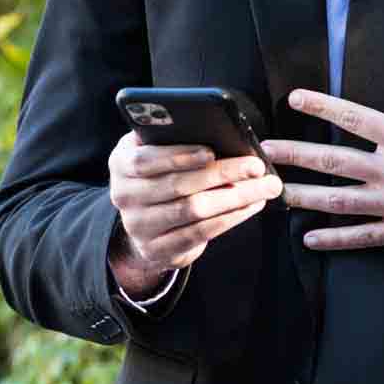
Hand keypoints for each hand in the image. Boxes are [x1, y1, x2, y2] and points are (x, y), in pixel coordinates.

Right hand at [105, 130, 283, 295]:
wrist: (143, 222)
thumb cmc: (158, 173)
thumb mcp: (155, 151)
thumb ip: (172, 140)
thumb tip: (222, 134)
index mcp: (120, 163)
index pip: (146, 160)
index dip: (179, 155)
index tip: (212, 150)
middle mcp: (124, 195)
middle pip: (177, 185)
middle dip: (223, 172)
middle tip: (256, 166)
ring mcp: (139, 226)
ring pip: (193, 210)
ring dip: (234, 197)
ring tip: (263, 187)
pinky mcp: (157, 249)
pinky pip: (200, 233)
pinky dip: (230, 218)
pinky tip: (250, 206)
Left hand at [263, 35, 383, 257]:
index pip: (354, 117)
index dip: (322, 106)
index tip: (295, 99)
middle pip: (335, 161)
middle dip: (297, 155)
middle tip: (266, 152)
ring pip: (340, 201)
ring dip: (305, 196)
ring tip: (276, 192)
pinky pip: (363, 237)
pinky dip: (335, 240)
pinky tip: (310, 239)